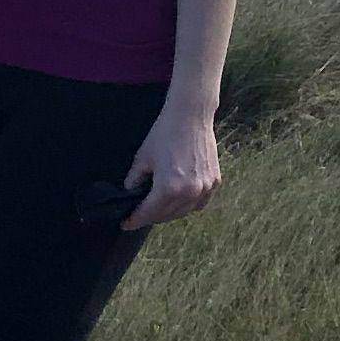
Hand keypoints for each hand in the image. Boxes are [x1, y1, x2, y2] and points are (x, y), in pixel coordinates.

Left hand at [119, 102, 222, 232]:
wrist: (191, 116)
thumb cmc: (164, 134)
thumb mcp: (143, 158)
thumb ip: (134, 179)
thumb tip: (131, 192)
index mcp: (168, 188)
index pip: (148, 213)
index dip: (135, 220)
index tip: (126, 223)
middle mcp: (188, 193)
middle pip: (165, 216)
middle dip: (150, 217)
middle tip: (140, 214)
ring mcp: (204, 188)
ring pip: (183, 212)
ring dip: (169, 213)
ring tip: (158, 208)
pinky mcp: (214, 182)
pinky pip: (199, 203)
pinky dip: (188, 206)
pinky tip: (179, 200)